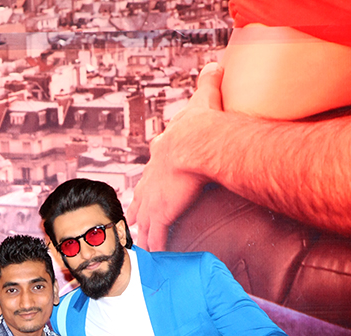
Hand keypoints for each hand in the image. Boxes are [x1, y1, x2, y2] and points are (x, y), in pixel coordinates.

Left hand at [128, 62, 225, 250]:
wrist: (197, 144)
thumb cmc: (201, 124)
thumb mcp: (203, 99)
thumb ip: (208, 82)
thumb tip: (216, 64)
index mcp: (161, 154)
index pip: (152, 170)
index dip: (151, 180)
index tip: (149, 188)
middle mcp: (152, 178)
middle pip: (142, 197)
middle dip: (139, 209)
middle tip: (135, 220)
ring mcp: (155, 197)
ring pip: (145, 220)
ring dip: (144, 233)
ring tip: (142, 246)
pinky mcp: (162, 212)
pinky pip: (157, 235)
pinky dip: (157, 246)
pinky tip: (156, 256)